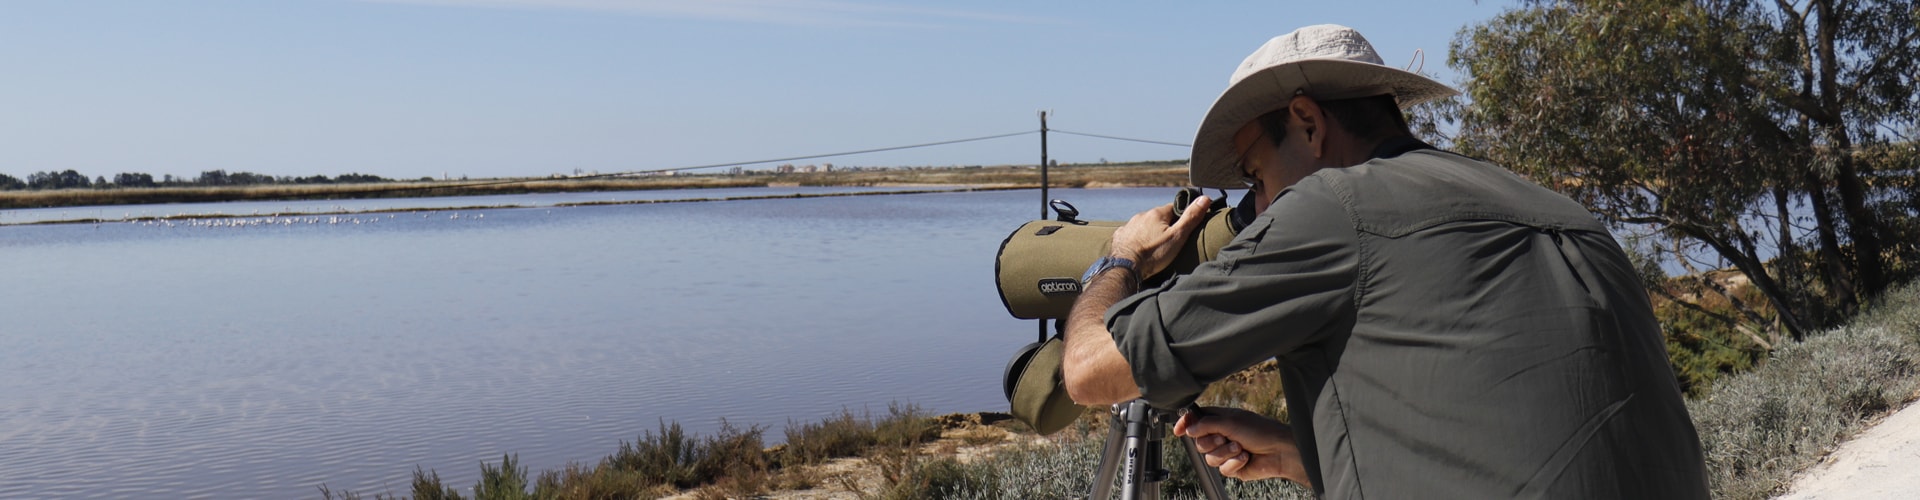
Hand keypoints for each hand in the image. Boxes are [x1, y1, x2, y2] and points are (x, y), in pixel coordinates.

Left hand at [1109, 194, 1212, 277]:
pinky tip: (1139, 248)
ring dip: (1150, 231)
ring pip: (1144, 225)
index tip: (1185, 228)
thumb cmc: (1153, 254)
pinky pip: (1131, 234)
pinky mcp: (1120, 236)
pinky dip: (1136, 238)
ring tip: (1156, 246)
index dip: (1181, 217)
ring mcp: (1129, 225)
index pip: (1174, 208)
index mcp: (1157, 213)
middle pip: (1158, 217)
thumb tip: (1205, 198)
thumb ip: (1191, 218)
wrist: (1125, 268)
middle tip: (1171, 240)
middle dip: (1165, 225)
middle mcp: (1141, 215)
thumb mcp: (1177, 237)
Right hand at [1174, 407, 1309, 485]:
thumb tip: (1189, 429)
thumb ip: (1207, 424)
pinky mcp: (1232, 467)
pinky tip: (1245, 458)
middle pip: (1199, 441)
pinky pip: (1222, 469)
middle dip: (1211, 441)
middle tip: (1224, 437)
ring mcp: (1226, 452)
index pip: (1197, 420)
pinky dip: (1233, 463)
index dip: (1186, 424)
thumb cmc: (1260, 431)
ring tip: (1240, 448)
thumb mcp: (1231, 422)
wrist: (1279, 452)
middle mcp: (1222, 435)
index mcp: (1221, 419)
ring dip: (1225, 452)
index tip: (1178, 430)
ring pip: (1209, 457)